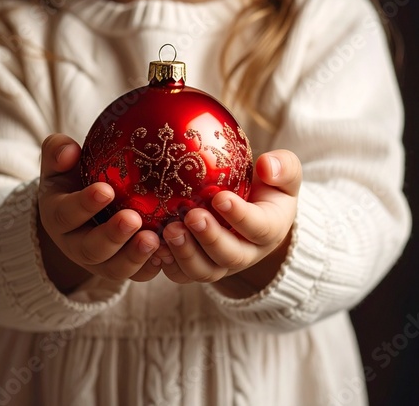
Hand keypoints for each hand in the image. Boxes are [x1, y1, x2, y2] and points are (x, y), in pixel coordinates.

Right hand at [38, 134, 160, 290]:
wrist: (83, 213)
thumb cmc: (74, 181)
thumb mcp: (60, 165)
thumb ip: (57, 152)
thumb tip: (68, 150)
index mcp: (58, 218)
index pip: (66, 214)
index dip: (84, 204)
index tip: (105, 190)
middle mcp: (76, 246)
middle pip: (91, 249)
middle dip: (112, 235)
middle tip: (132, 219)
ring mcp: (101, 262)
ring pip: (115, 268)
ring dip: (134, 256)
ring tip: (154, 239)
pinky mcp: (123, 269)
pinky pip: (138, 274)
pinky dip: (153, 266)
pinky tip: (169, 252)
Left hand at [156, 150, 301, 290]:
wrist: (253, 212)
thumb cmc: (267, 188)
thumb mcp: (284, 175)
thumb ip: (284, 167)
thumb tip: (267, 165)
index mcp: (269, 230)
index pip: (259, 228)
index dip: (240, 216)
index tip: (221, 198)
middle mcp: (246, 253)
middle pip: (230, 256)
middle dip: (210, 238)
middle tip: (192, 216)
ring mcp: (220, 263)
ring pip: (204, 270)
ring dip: (185, 253)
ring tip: (169, 230)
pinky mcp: (198, 266)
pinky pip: (181, 274)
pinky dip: (167, 263)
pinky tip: (154, 244)